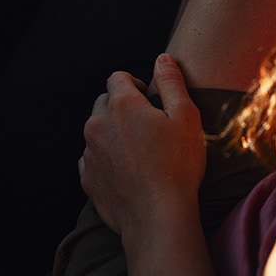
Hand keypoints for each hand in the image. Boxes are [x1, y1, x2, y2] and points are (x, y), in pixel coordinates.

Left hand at [79, 54, 205, 239]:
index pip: (118, 78)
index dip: (135, 84)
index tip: (150, 100)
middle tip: (147, 125)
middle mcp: (98, 125)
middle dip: (121, 106)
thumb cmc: (177, 165)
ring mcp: (90, 153)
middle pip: (103, 102)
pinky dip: (106, 159)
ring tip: (139, 151)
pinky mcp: (89, 178)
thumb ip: (172, 83)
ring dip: (113, 133)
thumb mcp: (186, 117)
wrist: (158, 216)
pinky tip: (128, 170)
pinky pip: (92, 159)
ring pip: (97, 131)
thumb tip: (163, 60)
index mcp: (122, 105)